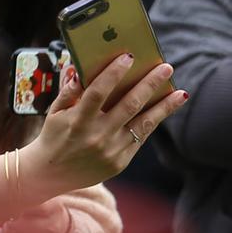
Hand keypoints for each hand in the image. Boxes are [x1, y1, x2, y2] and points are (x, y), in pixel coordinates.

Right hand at [23, 54, 188, 198]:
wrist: (50, 175)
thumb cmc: (54, 136)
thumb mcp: (55, 112)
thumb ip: (69, 90)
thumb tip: (80, 66)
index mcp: (78, 121)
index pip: (98, 92)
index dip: (113, 73)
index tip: (130, 57)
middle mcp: (97, 136)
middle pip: (129, 105)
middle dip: (150, 84)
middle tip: (167, 67)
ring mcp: (111, 151)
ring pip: (143, 124)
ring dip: (165, 107)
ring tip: (181, 93)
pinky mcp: (120, 162)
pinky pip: (140, 137)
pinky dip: (153, 121)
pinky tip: (166, 108)